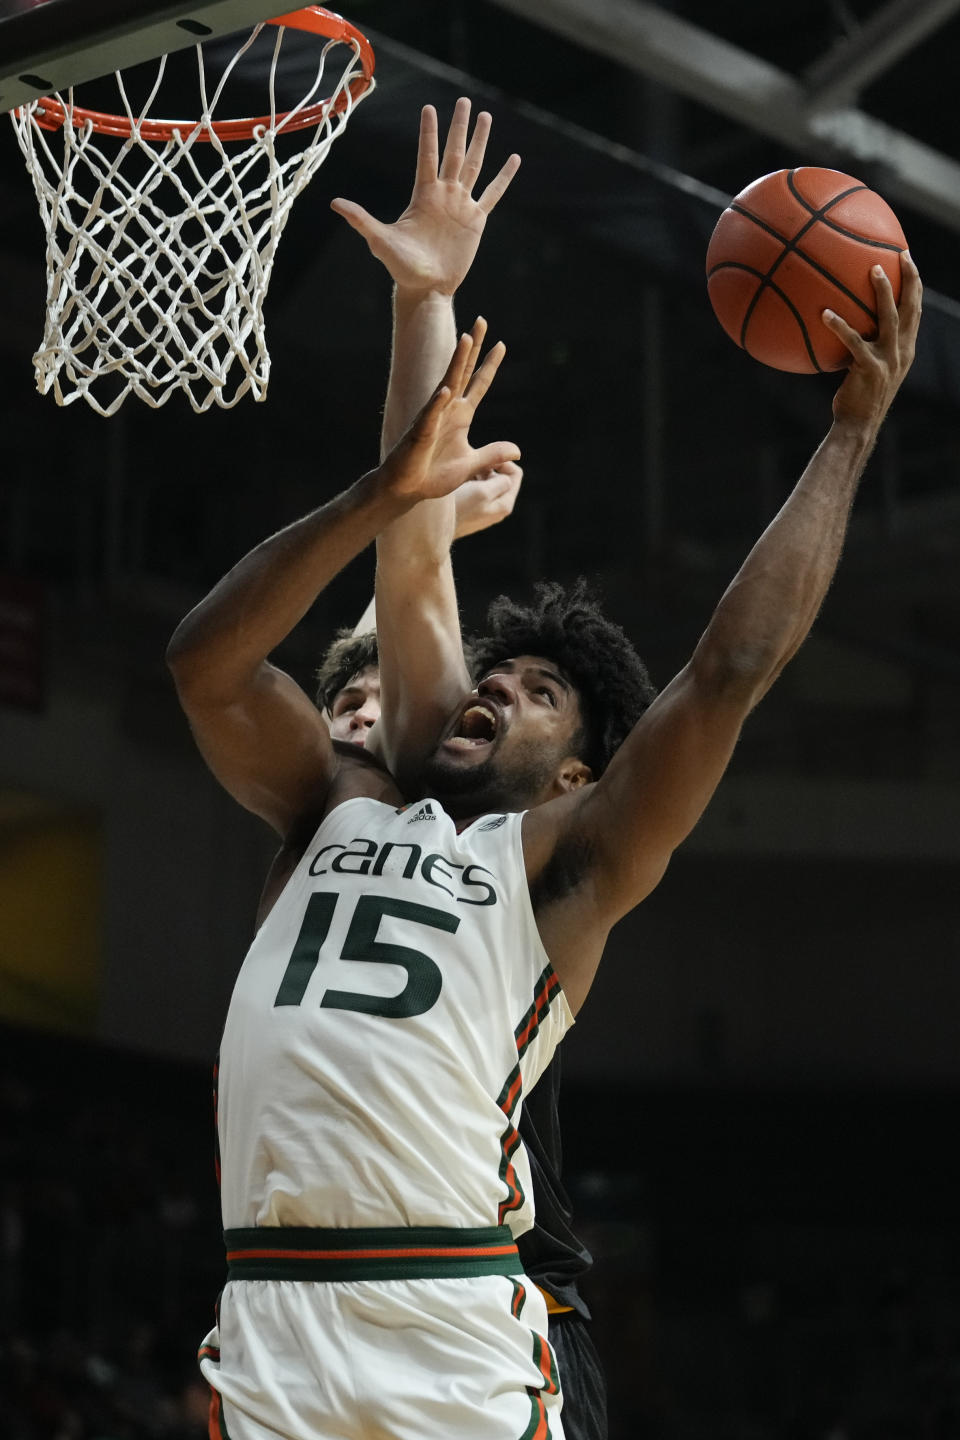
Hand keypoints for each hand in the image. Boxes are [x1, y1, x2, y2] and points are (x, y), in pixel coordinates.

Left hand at [330, 98, 519, 295]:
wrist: (426, 287)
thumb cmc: (401, 267)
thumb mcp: (380, 240)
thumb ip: (360, 219)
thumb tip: (335, 203)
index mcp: (423, 194)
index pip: (427, 156)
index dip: (428, 132)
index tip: (429, 107)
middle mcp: (444, 194)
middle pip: (453, 152)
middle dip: (459, 127)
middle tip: (464, 101)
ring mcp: (461, 205)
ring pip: (473, 165)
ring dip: (479, 142)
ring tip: (485, 117)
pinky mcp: (476, 220)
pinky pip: (493, 194)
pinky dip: (503, 177)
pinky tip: (513, 159)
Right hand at [380, 319, 519, 502]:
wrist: (407, 489)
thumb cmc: (433, 475)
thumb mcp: (471, 465)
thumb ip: (493, 455)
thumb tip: (518, 451)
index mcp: (461, 416)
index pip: (479, 384)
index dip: (490, 365)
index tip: (502, 344)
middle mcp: (448, 410)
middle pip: (464, 372)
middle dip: (473, 347)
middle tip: (482, 320)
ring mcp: (434, 418)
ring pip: (447, 384)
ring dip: (457, 362)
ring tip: (466, 339)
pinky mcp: (420, 433)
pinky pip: (430, 416)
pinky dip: (438, 404)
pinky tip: (446, 391)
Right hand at [453, 462, 522, 538]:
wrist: (434, 529)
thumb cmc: (458, 509)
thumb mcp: (482, 492)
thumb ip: (501, 481)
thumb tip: (504, 475)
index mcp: (505, 504)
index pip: (515, 473)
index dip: (501, 462)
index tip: (483, 460)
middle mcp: (497, 509)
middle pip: (502, 477)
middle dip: (488, 467)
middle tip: (471, 466)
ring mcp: (484, 510)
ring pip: (487, 482)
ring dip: (477, 474)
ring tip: (463, 473)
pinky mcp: (472, 510)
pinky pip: (476, 489)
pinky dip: (469, 482)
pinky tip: (457, 482)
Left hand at [824, 252, 920, 430]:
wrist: (857, 426)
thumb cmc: (856, 399)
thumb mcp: (866, 370)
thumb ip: (864, 347)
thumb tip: (844, 324)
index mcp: (905, 350)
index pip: (916, 311)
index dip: (914, 285)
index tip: (907, 260)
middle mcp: (901, 352)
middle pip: (912, 308)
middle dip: (910, 279)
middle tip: (901, 254)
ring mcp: (888, 361)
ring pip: (890, 318)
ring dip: (883, 292)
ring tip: (873, 269)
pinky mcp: (869, 369)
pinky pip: (853, 341)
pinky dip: (839, 326)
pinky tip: (824, 313)